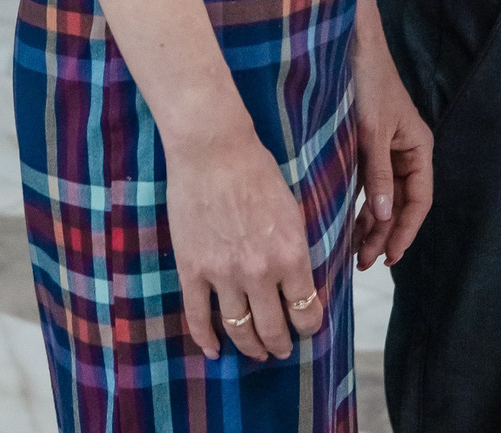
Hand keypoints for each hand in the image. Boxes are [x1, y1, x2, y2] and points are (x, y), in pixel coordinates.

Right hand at [165, 123, 322, 362]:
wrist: (213, 150)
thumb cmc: (258, 172)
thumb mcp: (293, 212)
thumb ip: (296, 251)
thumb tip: (300, 282)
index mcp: (291, 256)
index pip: (306, 311)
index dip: (308, 327)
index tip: (305, 328)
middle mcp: (259, 273)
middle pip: (273, 329)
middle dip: (281, 344)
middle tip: (281, 348)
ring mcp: (222, 274)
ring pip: (239, 330)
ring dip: (250, 347)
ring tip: (255, 352)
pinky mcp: (192, 269)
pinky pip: (198, 316)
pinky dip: (206, 339)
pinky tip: (213, 350)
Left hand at [349, 0, 433, 269]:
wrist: (349, 46)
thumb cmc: (368, 85)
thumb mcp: (373, 133)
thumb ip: (378, 175)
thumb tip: (382, 217)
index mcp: (418, 149)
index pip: (419, 201)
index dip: (406, 231)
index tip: (390, 257)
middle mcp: (405, 153)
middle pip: (399, 204)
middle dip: (384, 234)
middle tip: (363, 264)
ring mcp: (385, 150)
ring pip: (381, 197)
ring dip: (369, 224)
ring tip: (353, 253)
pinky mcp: (364, 145)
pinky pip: (365, 183)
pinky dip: (356, 203)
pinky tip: (344, 223)